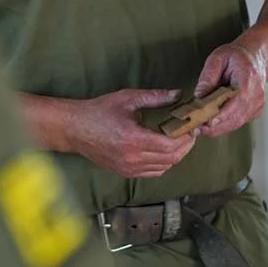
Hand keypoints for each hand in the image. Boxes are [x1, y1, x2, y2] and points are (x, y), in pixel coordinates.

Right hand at [67, 89, 196, 178]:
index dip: (186, 138)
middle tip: (191, 133)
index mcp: (134, 139)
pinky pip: (152, 173)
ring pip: (163, 168)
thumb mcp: (127, 99)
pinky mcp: (125, 173)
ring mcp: (128, 168)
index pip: (170, 145)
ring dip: (176, 156)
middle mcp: (132, 158)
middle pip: (171, 159)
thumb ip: (154, 97)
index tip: (192, 127)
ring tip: (181, 141)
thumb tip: (177, 94)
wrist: (75, 129)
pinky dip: (164, 164)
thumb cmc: (99, 111)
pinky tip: (165, 151)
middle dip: (185, 147)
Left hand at [193, 42, 267, 136]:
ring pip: (236, 123)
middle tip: (195, 128)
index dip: (220, 115)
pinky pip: (238, 122)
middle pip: (235, 118)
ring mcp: (257, 106)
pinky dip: (224, 124)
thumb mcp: (218, 58)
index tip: (205, 122)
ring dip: (218, 128)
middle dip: (214, 126)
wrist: (254, 58)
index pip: (235, 103)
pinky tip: (212, 122)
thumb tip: (199, 96)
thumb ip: (208, 77)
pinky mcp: (255, 111)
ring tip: (200, 127)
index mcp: (248, 81)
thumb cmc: (236, 56)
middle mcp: (256, 96)